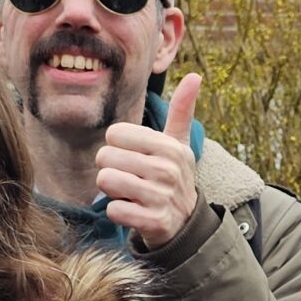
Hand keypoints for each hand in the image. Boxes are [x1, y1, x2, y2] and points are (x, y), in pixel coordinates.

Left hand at [97, 74, 203, 249]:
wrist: (185, 224)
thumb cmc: (173, 176)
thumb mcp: (180, 144)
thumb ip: (182, 111)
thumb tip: (195, 76)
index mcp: (169, 147)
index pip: (115, 134)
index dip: (116, 146)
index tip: (133, 157)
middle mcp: (167, 170)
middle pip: (105, 157)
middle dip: (110, 169)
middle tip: (128, 177)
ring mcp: (161, 197)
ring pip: (106, 181)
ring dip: (111, 190)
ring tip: (128, 193)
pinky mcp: (153, 222)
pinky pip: (113, 210)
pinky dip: (117, 212)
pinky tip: (132, 211)